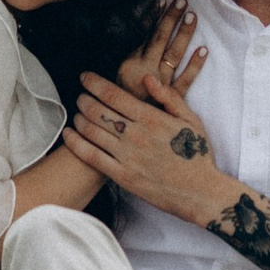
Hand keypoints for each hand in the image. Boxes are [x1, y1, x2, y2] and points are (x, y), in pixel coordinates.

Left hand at [69, 64, 224, 220]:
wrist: (201, 192)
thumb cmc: (197, 154)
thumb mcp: (190, 119)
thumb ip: (169, 97)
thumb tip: (147, 78)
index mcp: (152, 118)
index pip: (113, 95)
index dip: (94, 83)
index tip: (85, 77)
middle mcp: (136, 135)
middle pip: (98, 111)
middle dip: (84, 99)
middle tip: (80, 95)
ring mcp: (127, 157)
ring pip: (92, 131)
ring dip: (78, 118)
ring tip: (76, 113)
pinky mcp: (122, 176)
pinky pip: (91, 157)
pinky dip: (75, 144)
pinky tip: (68, 135)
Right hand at [114, 9, 205, 108]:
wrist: (122, 128)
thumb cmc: (123, 99)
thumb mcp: (119, 76)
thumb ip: (132, 56)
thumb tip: (144, 32)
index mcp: (129, 63)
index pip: (145, 34)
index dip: (154, 16)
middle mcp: (144, 70)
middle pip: (160, 39)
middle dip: (171, 18)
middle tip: (183, 1)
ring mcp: (159, 84)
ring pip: (173, 54)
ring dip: (183, 34)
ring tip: (192, 16)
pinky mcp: (171, 99)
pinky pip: (185, 81)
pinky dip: (195, 66)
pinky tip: (204, 50)